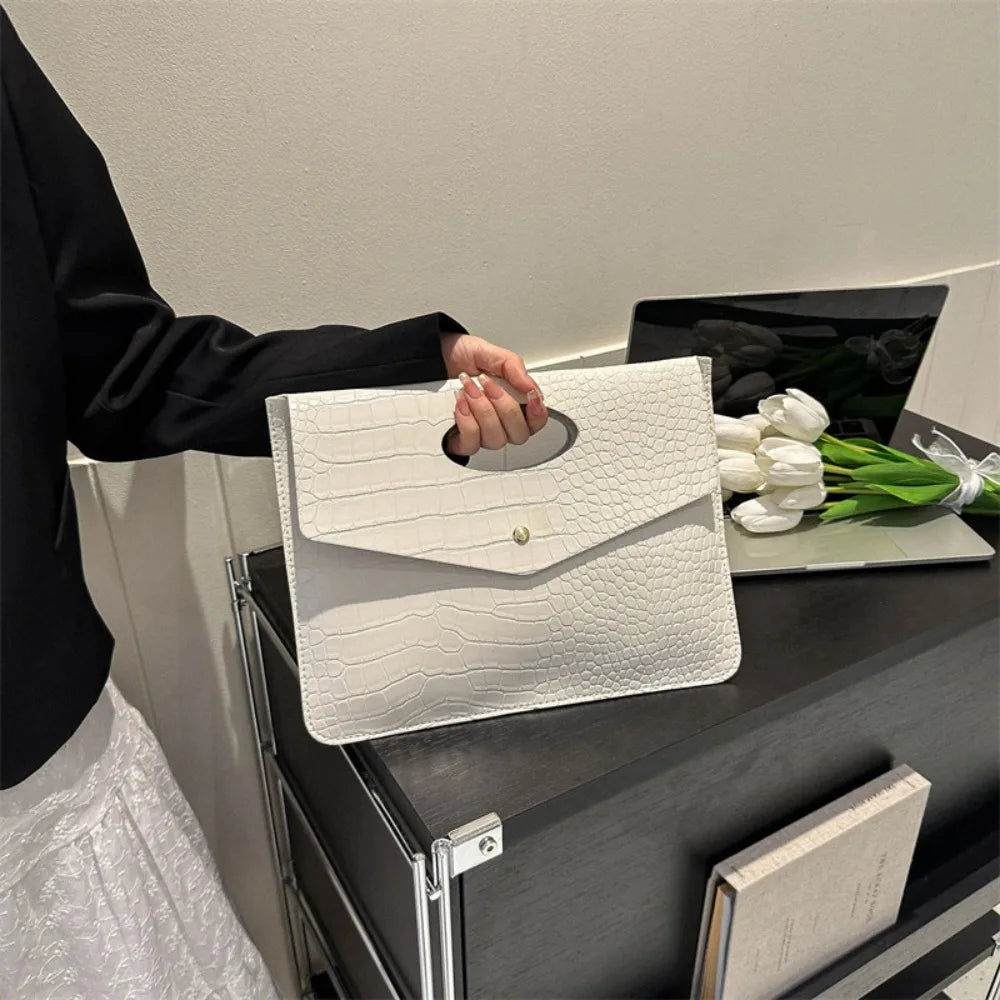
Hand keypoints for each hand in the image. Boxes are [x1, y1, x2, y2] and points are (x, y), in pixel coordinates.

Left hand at [440, 334, 547, 454]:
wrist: (437, 358)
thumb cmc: (465, 358)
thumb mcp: (492, 354)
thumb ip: (515, 368)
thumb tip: (531, 387)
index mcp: (516, 403)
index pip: (537, 421)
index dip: (538, 413)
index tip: (529, 396)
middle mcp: (502, 423)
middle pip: (519, 434)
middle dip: (503, 406)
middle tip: (487, 383)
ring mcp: (484, 433)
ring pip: (496, 439)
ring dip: (482, 411)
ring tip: (469, 388)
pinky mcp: (464, 440)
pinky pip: (472, 444)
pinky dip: (467, 422)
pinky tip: (461, 404)